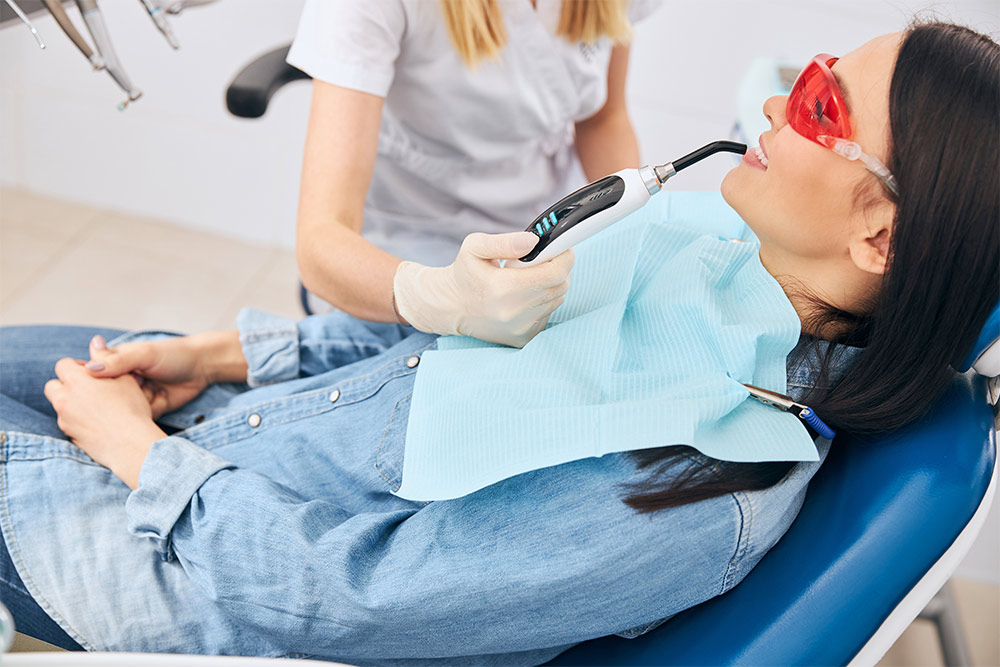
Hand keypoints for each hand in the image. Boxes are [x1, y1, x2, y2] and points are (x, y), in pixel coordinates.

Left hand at [44, 358, 165, 488]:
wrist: (131, 446)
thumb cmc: (132, 409)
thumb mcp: (125, 378)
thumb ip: (107, 359)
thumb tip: (96, 340)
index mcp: (76, 381)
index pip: (63, 364)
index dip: (78, 366)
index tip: (94, 372)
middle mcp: (64, 400)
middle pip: (53, 385)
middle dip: (66, 385)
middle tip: (89, 389)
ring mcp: (65, 420)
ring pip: (60, 406)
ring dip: (72, 403)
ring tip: (97, 408)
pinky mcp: (70, 437)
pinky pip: (69, 424)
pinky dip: (79, 421)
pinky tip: (99, 423)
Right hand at [85, 334, 212, 417]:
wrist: (202, 366)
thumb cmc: (172, 354)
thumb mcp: (144, 354)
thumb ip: (117, 361)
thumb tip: (89, 369)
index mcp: (112, 365)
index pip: (88, 379)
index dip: (94, 386)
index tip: (111, 383)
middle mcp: (119, 383)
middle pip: (104, 401)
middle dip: (118, 398)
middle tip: (140, 384)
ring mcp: (133, 398)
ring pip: (122, 412)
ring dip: (139, 404)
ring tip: (153, 387)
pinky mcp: (147, 410)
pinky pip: (140, 419)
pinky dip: (152, 409)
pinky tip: (163, 395)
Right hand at [393, 232, 573, 347]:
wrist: (449, 308)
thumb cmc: (464, 274)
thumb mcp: (475, 247)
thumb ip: (506, 241)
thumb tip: (534, 241)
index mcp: (504, 288)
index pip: (554, 273)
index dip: (564, 257)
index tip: (560, 247)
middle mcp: (514, 313)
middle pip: (560, 286)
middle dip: (558, 269)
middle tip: (543, 259)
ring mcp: (520, 328)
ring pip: (557, 300)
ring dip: (550, 286)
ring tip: (528, 278)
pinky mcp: (523, 338)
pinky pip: (548, 314)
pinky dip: (543, 302)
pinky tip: (524, 296)